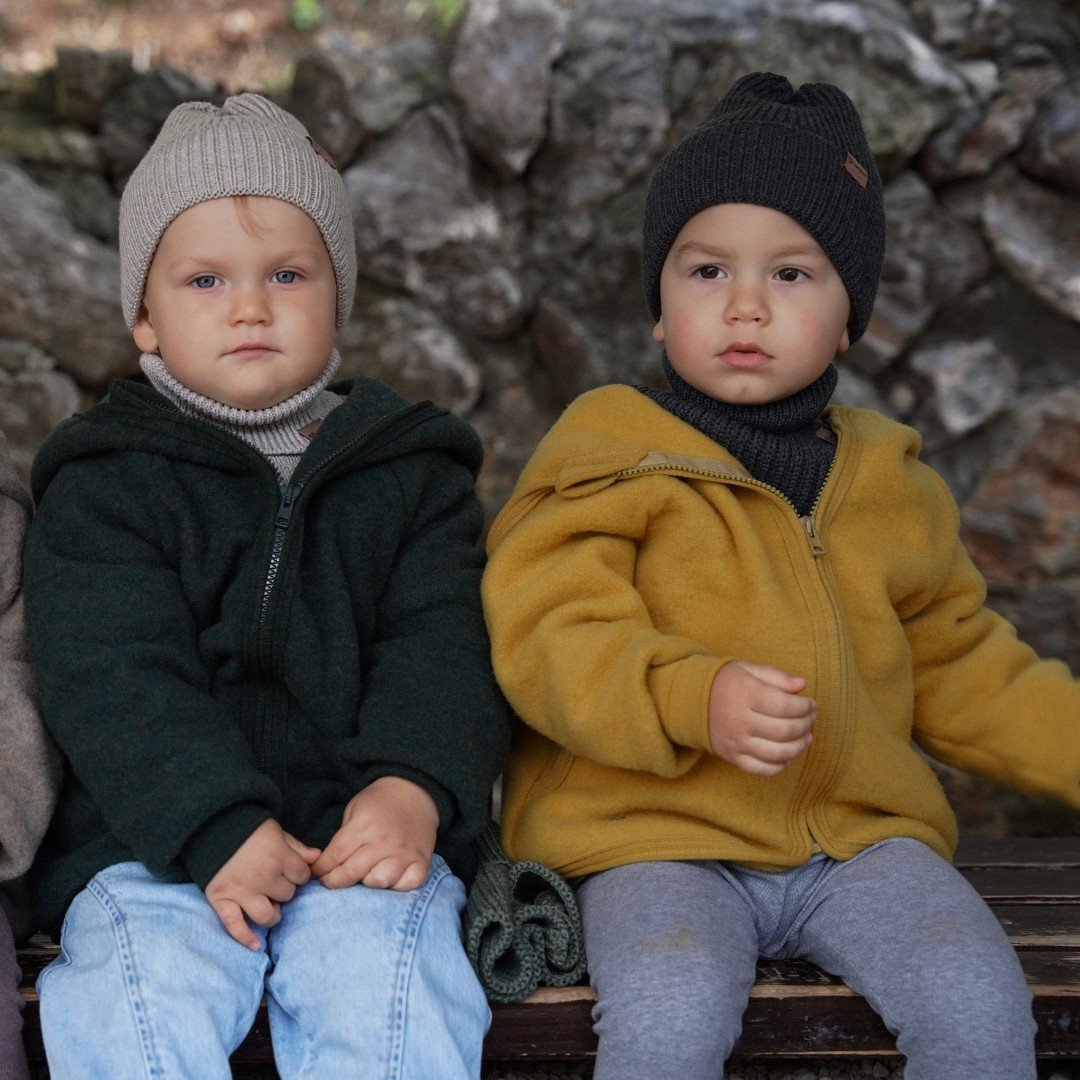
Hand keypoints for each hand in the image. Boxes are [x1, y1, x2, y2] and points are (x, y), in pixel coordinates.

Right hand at [205, 819, 319, 949]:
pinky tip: (255, 946)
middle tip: (275, 883)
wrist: (211, 825)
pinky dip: (244, 937)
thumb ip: (297, 847)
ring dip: (272, 915)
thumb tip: (317, 857)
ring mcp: (242, 891)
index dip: (298, 873)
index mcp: (279, 858)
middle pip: (287, 895)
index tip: (290, 870)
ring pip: (267, 915)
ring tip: (271, 909)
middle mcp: (264, 878)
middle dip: (284, 889)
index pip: (302, 876)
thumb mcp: (276, 831)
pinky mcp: (222, 899)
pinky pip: (234, 925)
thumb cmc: (247, 826)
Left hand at [311, 776, 438, 891]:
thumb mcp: (354, 809)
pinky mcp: (422, 860)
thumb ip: (343, 836)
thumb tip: (328, 864)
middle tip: (332, 880)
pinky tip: (391, 878)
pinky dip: (398, 886)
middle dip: (334, 881)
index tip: (317, 872)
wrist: (415, 791)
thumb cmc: (380, 802)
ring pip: (379, 881)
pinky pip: (408, 884)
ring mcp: (404, 852)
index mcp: (363, 826)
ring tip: (365, 876)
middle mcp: (383, 841)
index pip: (334, 856)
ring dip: (368, 883)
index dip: (321, 868)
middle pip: (351, 873)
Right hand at [708, 661, 814, 776]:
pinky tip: (789, 756)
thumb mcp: (748, 670)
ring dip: (799, 748)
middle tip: (811, 718)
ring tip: (807, 738)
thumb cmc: (727, 682)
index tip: (811, 704)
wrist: (691, 701)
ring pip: (777, 753)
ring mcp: (736, 741)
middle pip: (783, 730)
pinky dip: (780, 766)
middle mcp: (740, 720)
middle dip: (805, 725)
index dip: (804, 707)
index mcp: (744, 694)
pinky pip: (761, 770)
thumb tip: (802, 686)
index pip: (784, 706)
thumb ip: (776, 676)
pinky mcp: (733, 756)